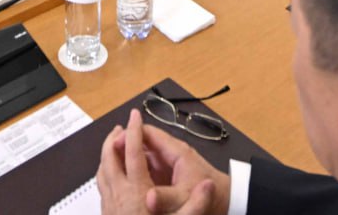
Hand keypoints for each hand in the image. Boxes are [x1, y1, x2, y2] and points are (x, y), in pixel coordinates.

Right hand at [96, 109, 229, 214]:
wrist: (230, 202)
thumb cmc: (213, 196)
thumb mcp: (187, 197)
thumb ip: (166, 197)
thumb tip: (147, 199)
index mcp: (176, 152)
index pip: (148, 133)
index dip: (130, 136)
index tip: (114, 144)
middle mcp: (170, 154)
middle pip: (142, 142)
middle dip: (125, 146)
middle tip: (107, 155)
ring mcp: (168, 164)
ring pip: (142, 155)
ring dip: (128, 158)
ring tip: (111, 166)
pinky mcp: (167, 175)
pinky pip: (146, 168)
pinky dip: (135, 170)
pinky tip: (124, 178)